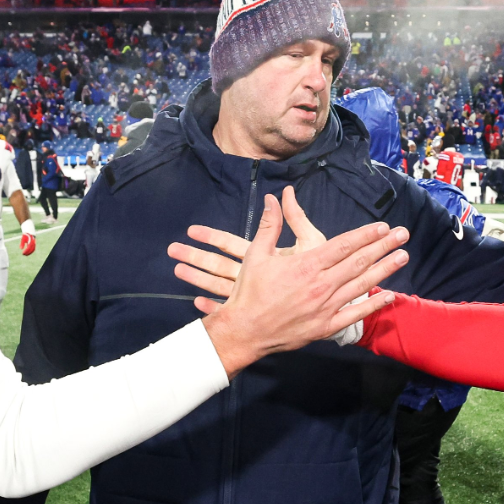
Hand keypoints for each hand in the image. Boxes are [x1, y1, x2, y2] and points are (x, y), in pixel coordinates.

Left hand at [164, 186, 329, 298]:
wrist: (331, 305)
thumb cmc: (321, 271)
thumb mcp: (312, 242)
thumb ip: (295, 217)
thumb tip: (284, 192)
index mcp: (265, 258)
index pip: (232, 244)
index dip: (211, 237)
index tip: (190, 230)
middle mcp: (254, 278)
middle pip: (219, 267)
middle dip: (195, 258)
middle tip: (172, 251)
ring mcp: (252, 297)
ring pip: (218, 287)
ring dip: (197, 279)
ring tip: (177, 270)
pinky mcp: (255, 311)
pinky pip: (228, 309)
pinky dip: (212, 306)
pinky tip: (197, 302)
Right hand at [169, 187, 408, 374]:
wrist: (244, 331)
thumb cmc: (249, 292)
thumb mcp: (256, 255)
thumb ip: (269, 226)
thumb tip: (273, 199)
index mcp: (306, 265)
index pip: (344, 245)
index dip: (366, 234)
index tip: (383, 226)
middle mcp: (321, 285)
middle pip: (359, 261)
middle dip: (383, 246)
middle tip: (403, 235)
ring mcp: (326, 307)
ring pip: (362, 285)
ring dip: (385, 270)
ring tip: (403, 257)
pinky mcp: (325, 326)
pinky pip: (355, 314)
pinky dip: (373, 304)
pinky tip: (389, 295)